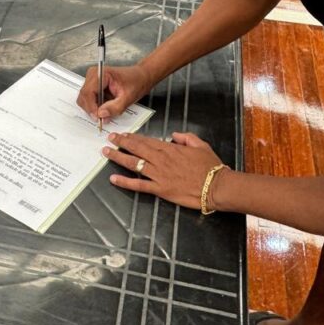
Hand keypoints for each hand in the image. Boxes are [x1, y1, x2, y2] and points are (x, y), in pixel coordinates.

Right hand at [76, 63, 154, 121]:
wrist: (140, 77)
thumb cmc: (136, 81)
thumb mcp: (128, 97)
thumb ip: (115, 107)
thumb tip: (101, 114)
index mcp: (101, 74)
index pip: (88, 92)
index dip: (91, 107)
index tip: (97, 117)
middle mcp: (94, 74)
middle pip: (84, 96)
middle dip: (92, 109)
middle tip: (102, 118)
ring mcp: (92, 79)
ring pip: (84, 99)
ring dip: (93, 108)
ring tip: (106, 112)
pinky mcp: (93, 85)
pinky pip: (89, 99)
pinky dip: (95, 106)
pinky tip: (105, 107)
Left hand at [102, 131, 224, 209]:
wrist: (217, 186)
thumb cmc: (211, 166)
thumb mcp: (201, 145)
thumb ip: (186, 137)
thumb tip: (174, 135)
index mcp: (171, 149)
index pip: (147, 141)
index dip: (133, 137)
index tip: (123, 134)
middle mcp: (162, 160)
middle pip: (137, 149)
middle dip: (121, 143)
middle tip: (109, 138)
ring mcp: (160, 175)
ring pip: (134, 164)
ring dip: (118, 157)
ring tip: (106, 153)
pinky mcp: (161, 189)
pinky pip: (139, 185)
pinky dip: (125, 182)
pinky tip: (114, 179)